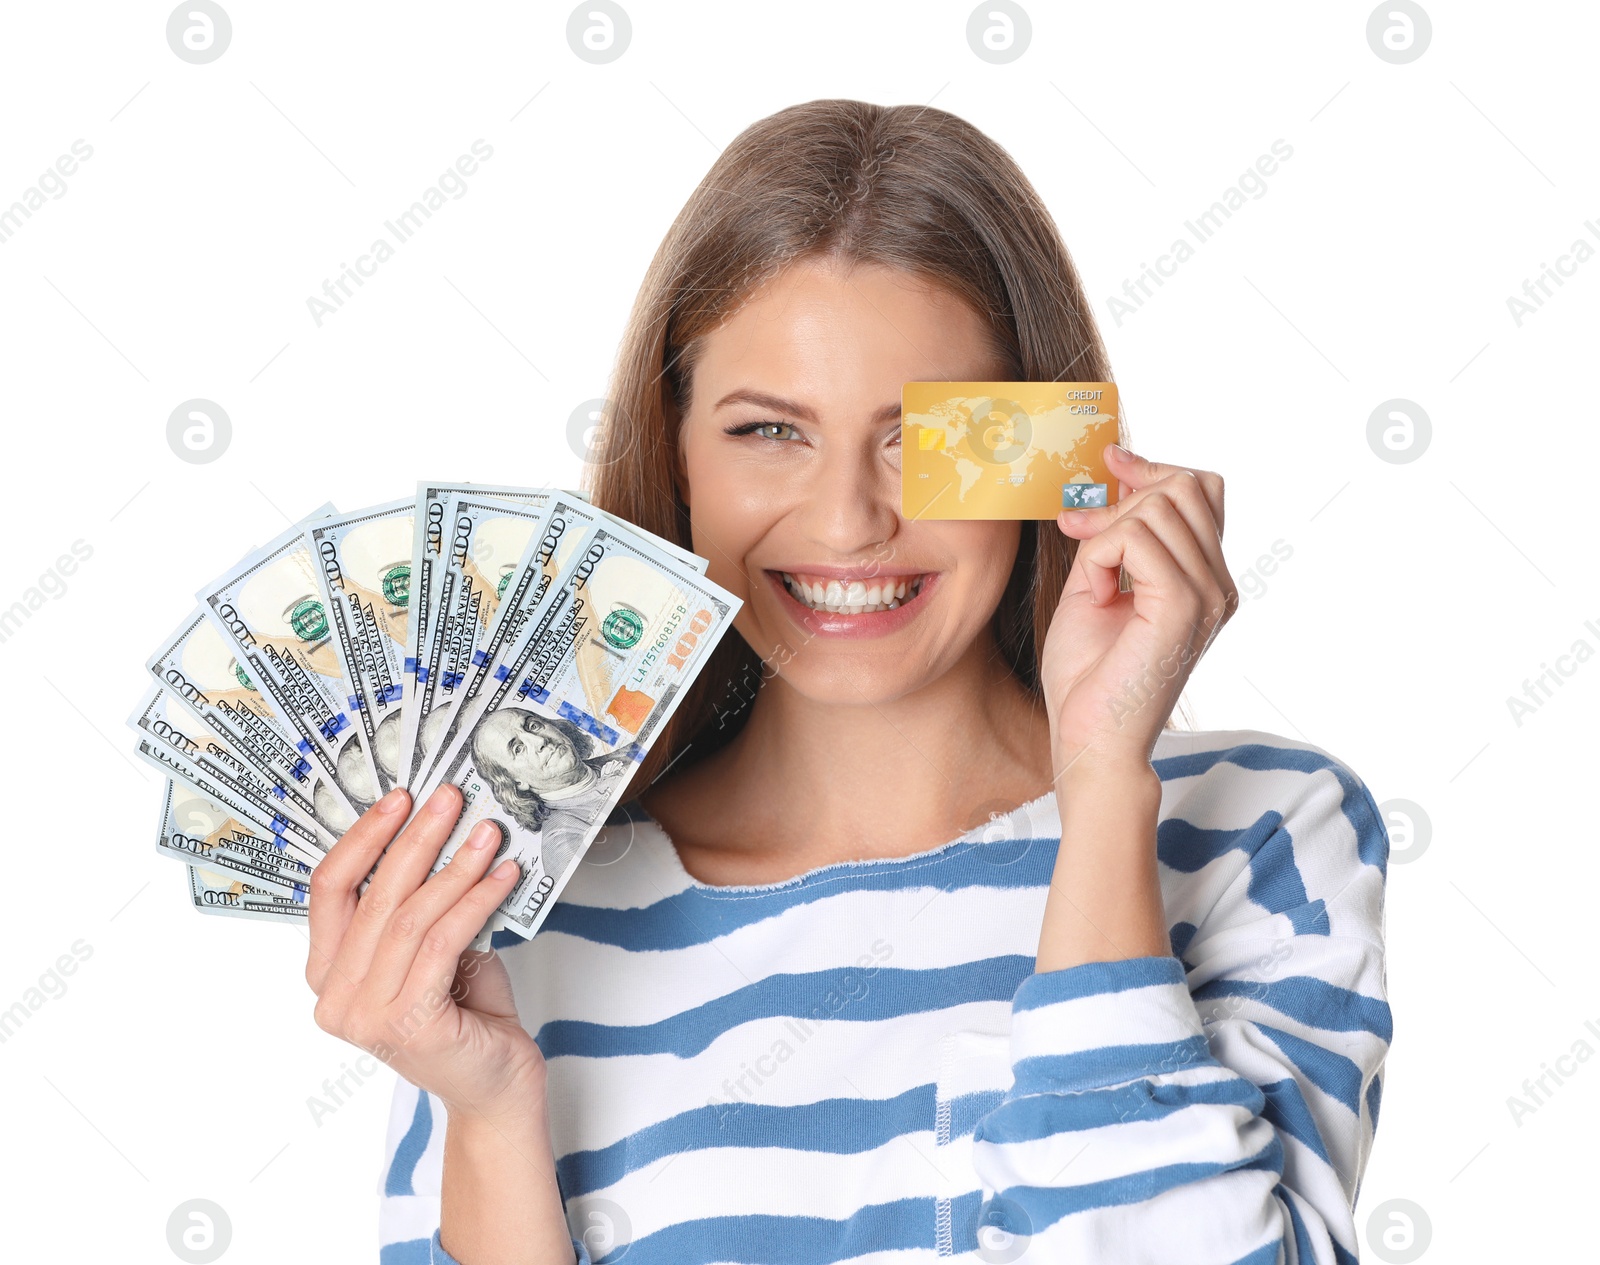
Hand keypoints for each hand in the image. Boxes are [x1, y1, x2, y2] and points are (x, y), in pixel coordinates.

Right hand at [306, 784, 544, 1123]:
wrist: (496, 1086)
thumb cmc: (466, 1013)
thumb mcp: (433, 947)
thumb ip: (421, 903)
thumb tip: (442, 829)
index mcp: (328, 974)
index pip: (329, 890)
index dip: (363, 838)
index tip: (400, 799)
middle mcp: (336, 999)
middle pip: (373, 897)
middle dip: (415, 839)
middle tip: (449, 799)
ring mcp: (368, 1017)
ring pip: (410, 918)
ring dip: (455, 867)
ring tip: (488, 834)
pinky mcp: (410, 1024)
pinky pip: (444, 942)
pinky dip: (477, 900)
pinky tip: (504, 876)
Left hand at [1041, 443, 1236, 776]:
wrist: (1089, 738)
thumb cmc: (1089, 676)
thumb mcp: (1098, 585)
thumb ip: (1115, 536)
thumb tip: (1116, 478)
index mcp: (1205, 580)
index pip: (1202, 491)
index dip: (1154, 468)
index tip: (1110, 463)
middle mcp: (1217, 585)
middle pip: (1186, 487)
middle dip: (1124, 494)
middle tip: (1079, 527)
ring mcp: (1207, 595)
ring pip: (1160, 505)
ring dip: (1106, 530)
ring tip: (1089, 577)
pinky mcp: (1182, 606)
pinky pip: (1135, 537)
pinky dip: (1100, 553)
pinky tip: (1095, 591)